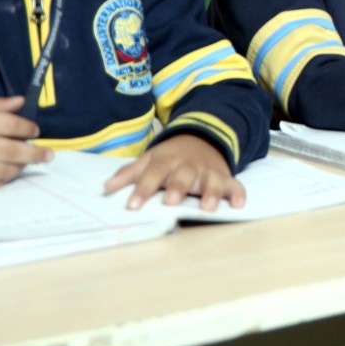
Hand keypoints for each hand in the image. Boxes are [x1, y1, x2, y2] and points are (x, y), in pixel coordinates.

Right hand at [0, 96, 50, 193]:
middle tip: (47, 154)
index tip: (35, 131)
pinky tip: (7, 174)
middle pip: (10, 151)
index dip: (27, 128)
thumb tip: (22, 102)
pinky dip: (2, 181)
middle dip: (34, 153)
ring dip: (19, 168)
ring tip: (25, 163)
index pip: (9, 124)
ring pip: (2, 171)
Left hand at [104, 134, 243, 211]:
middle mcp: (189, 166)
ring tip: (208, 207)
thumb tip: (106, 188)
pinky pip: (235, 185)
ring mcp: (209, 172)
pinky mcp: (225, 177)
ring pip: (211, 181)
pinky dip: (238, 194)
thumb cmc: (171, 157)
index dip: (143, 189)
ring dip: (211, 193)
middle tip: (171, 202)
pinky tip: (238, 204)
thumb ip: (130, 174)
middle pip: (183, 176)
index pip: (152, 174)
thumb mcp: (150, 159)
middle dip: (178, 188)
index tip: (133, 205)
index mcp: (167, 162)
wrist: (202, 138)